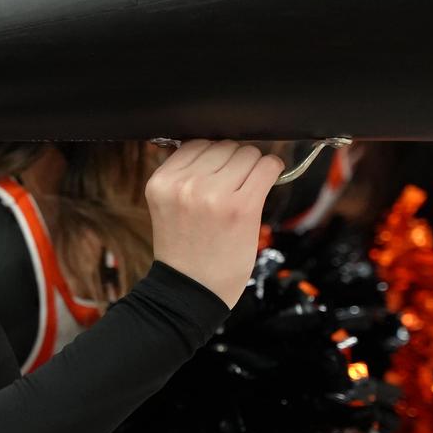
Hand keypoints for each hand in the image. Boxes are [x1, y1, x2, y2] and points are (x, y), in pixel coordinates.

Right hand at [145, 140, 281, 306]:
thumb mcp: (167, 205)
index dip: (213, 156)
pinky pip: (267, 167)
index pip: (196, 142)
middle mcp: (184, 184)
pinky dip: (271, 171)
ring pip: (247, 153)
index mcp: (161, 182)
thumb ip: (183, 175)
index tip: (220, 171)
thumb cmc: (183, 249)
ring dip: (253, 167)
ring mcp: (213, 194)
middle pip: (224, 145)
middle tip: (234, 185)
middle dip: (234, 161)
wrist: (191, 290)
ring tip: (246, 190)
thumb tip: (219, 147)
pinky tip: (267, 182)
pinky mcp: (242, 207)